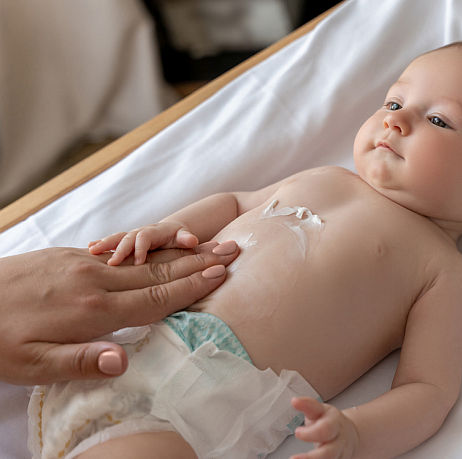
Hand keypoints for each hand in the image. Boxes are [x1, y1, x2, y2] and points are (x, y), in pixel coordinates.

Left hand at [0, 241, 237, 384]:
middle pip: (158, 271)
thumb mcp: (30, 364)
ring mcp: (82, 264)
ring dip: (180, 254)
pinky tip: (161, 252)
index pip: (154, 298)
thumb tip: (124, 362)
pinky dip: (150, 252)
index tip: (222, 273)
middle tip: (234, 248)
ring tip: (208, 246)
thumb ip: (79, 361)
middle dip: (198, 261)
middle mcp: (94, 281)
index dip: (192, 287)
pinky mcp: (70, 257)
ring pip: (142, 260)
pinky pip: (121, 255)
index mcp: (92, 310)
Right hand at [89, 221, 198, 264]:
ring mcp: (130, 237)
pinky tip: (87, 250)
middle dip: (118, 248)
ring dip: (104, 245)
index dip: (141, 248)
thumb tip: (192, 240)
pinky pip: (110, 244)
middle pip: (127, 237)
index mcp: (154, 232)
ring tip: (92, 250)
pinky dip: (100, 245)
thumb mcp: (184, 237)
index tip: (137, 262)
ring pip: (116, 239)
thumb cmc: (179, 238)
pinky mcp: (123, 244)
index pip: (145, 238)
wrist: (172, 232)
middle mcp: (140, 233)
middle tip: (111, 262)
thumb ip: (186, 239)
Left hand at [291, 397, 359, 458]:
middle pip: (328, 453)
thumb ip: (308, 406)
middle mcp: (339, 443)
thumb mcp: (320, 410)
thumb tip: (294, 400)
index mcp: (335, 424)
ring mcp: (339, 456)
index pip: (326, 429)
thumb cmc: (329, 422)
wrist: (349, 436)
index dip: (311, 433)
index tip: (297, 432)